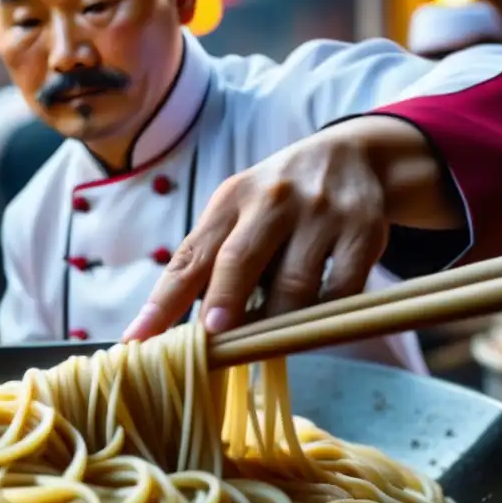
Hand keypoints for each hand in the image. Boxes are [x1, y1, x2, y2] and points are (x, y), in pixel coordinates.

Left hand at [122, 118, 423, 341]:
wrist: (354, 157)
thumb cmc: (278, 201)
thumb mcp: (239, 213)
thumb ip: (209, 261)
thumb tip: (172, 329)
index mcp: (230, 199)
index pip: (189, 256)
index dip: (162, 302)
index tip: (138, 339)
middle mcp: (271, 200)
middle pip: (238, 261)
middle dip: (222, 304)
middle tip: (211, 338)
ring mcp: (319, 214)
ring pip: (293, 286)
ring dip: (275, 324)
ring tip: (263, 345)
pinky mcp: (362, 231)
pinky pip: (339, 291)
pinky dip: (321, 318)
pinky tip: (310, 326)